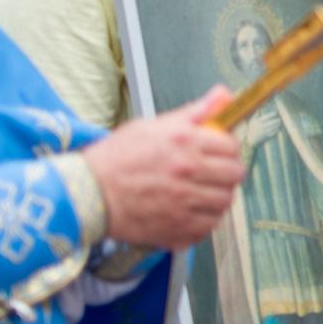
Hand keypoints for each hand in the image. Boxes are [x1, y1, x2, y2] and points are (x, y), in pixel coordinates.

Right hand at [84, 85, 242, 248]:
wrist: (88, 193)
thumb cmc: (116, 158)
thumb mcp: (152, 125)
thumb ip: (193, 113)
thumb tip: (223, 95)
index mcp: (184, 141)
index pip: (230, 145)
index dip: (226, 147)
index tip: (218, 151)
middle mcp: (188, 171)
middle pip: (234, 174)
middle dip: (226, 171)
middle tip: (213, 172)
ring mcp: (184, 202)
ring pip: (225, 201)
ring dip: (217, 196)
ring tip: (201, 192)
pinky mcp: (177, 228)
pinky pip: (209, 225)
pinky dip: (204, 219)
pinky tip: (190, 210)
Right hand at [237, 105, 280, 147]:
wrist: (250, 139)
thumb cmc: (251, 129)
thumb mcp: (252, 121)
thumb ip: (256, 115)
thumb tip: (259, 109)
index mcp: (257, 122)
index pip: (266, 117)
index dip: (271, 114)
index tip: (276, 113)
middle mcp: (261, 126)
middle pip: (270, 123)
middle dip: (276, 121)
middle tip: (280, 119)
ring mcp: (263, 132)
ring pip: (272, 128)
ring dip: (277, 126)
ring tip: (280, 124)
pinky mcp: (265, 136)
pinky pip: (272, 133)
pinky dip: (275, 131)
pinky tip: (278, 129)